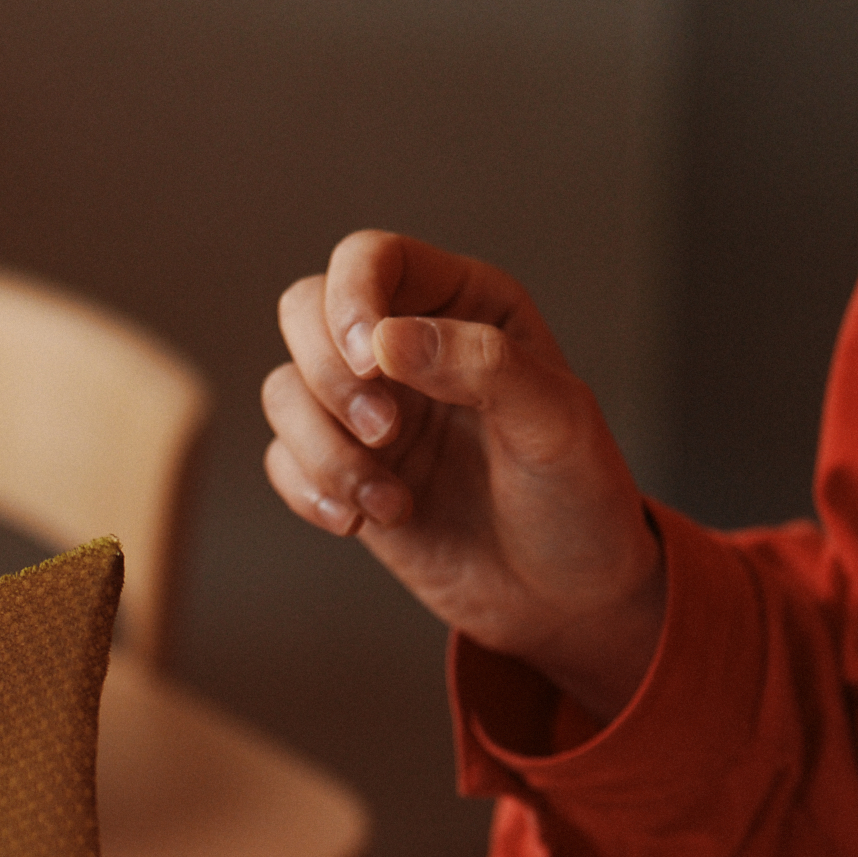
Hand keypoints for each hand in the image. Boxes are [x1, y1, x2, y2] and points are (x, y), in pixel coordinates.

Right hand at [262, 230, 668, 720]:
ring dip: (324, 451)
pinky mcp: (342, 467)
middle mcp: (405, 345)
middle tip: (385, 433)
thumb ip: (481, 366)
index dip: (351, 298)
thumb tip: (387, 341)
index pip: (372, 258)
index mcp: (465, 305)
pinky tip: (366, 522)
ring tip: (389, 503)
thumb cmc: (577, 499)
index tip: (372, 364)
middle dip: (329, 379)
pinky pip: (281, 458)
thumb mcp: (555, 423)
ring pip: (283, 390)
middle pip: (304, 311)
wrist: (563, 598)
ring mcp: (367, 407)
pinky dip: (311, 491)